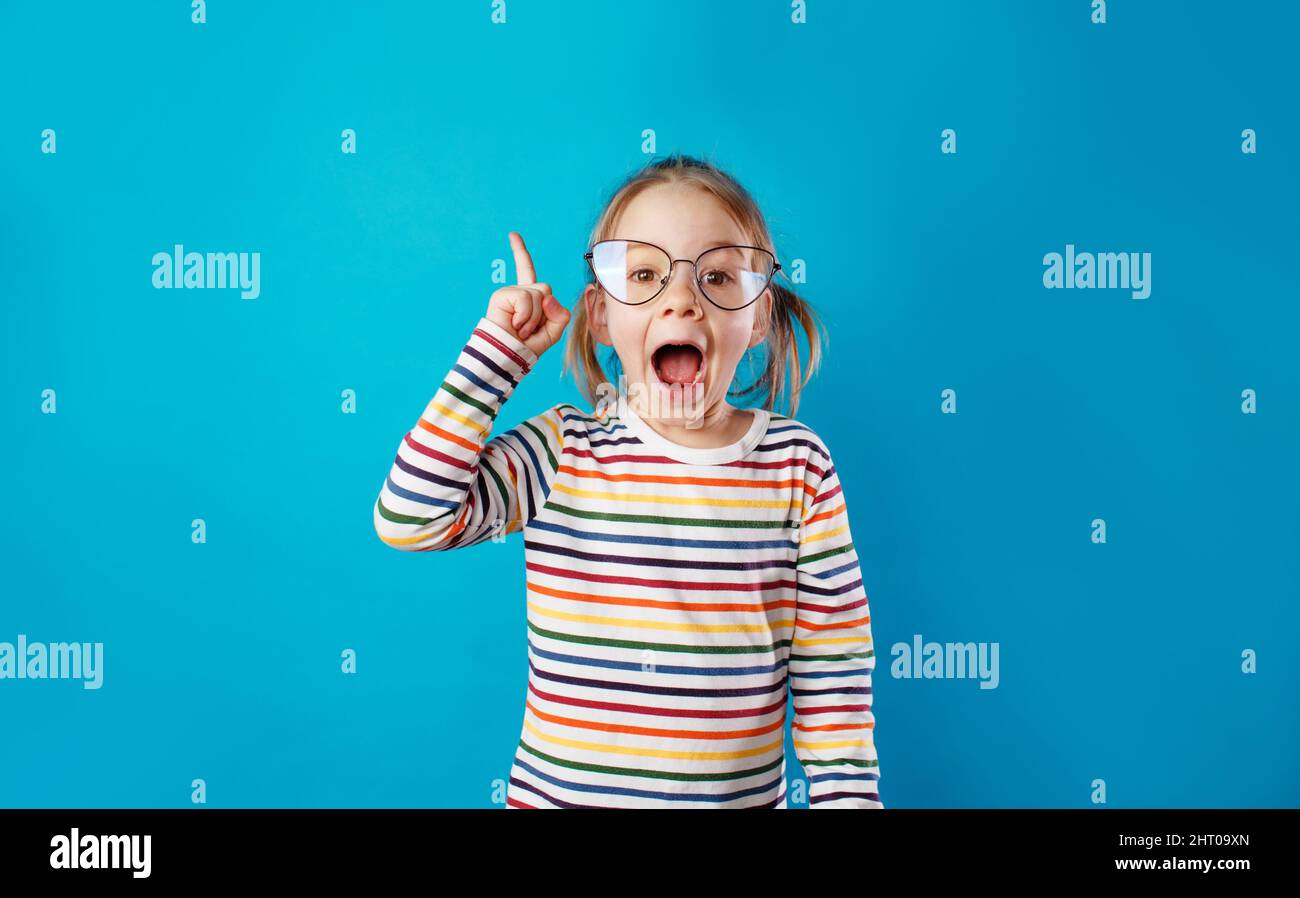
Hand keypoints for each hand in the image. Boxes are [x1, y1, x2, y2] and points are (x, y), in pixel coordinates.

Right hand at [485, 231, 571, 357]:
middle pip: (545, 288)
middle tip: (529, 328)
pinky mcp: (501, 296)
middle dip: (544, 312)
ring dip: (534, 317)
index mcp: (528, 297)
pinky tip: (515, 325)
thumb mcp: (553, 330)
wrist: (508, 357)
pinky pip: (525, 298)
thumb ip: (560, 313)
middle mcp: (517, 292)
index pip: (526, 270)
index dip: (519, 252)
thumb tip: (547, 296)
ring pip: (538, 294)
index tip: (512, 234)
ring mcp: (508, 293)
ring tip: (521, 329)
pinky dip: (525, 316)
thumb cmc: (528, 346)